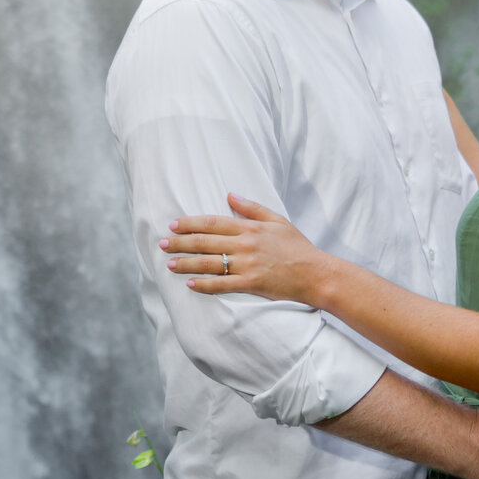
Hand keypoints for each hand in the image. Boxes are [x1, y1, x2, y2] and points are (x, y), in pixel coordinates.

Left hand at [163, 196, 329, 304]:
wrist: (316, 273)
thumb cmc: (297, 247)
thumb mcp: (277, 220)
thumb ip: (252, 208)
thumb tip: (230, 194)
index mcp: (250, 228)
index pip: (213, 222)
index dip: (190, 223)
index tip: (173, 225)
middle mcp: (245, 245)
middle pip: (205, 242)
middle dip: (180, 242)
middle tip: (162, 244)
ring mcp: (247, 265)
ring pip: (209, 263)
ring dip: (186, 263)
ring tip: (170, 264)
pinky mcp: (251, 284)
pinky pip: (222, 285)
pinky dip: (205, 285)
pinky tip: (190, 284)